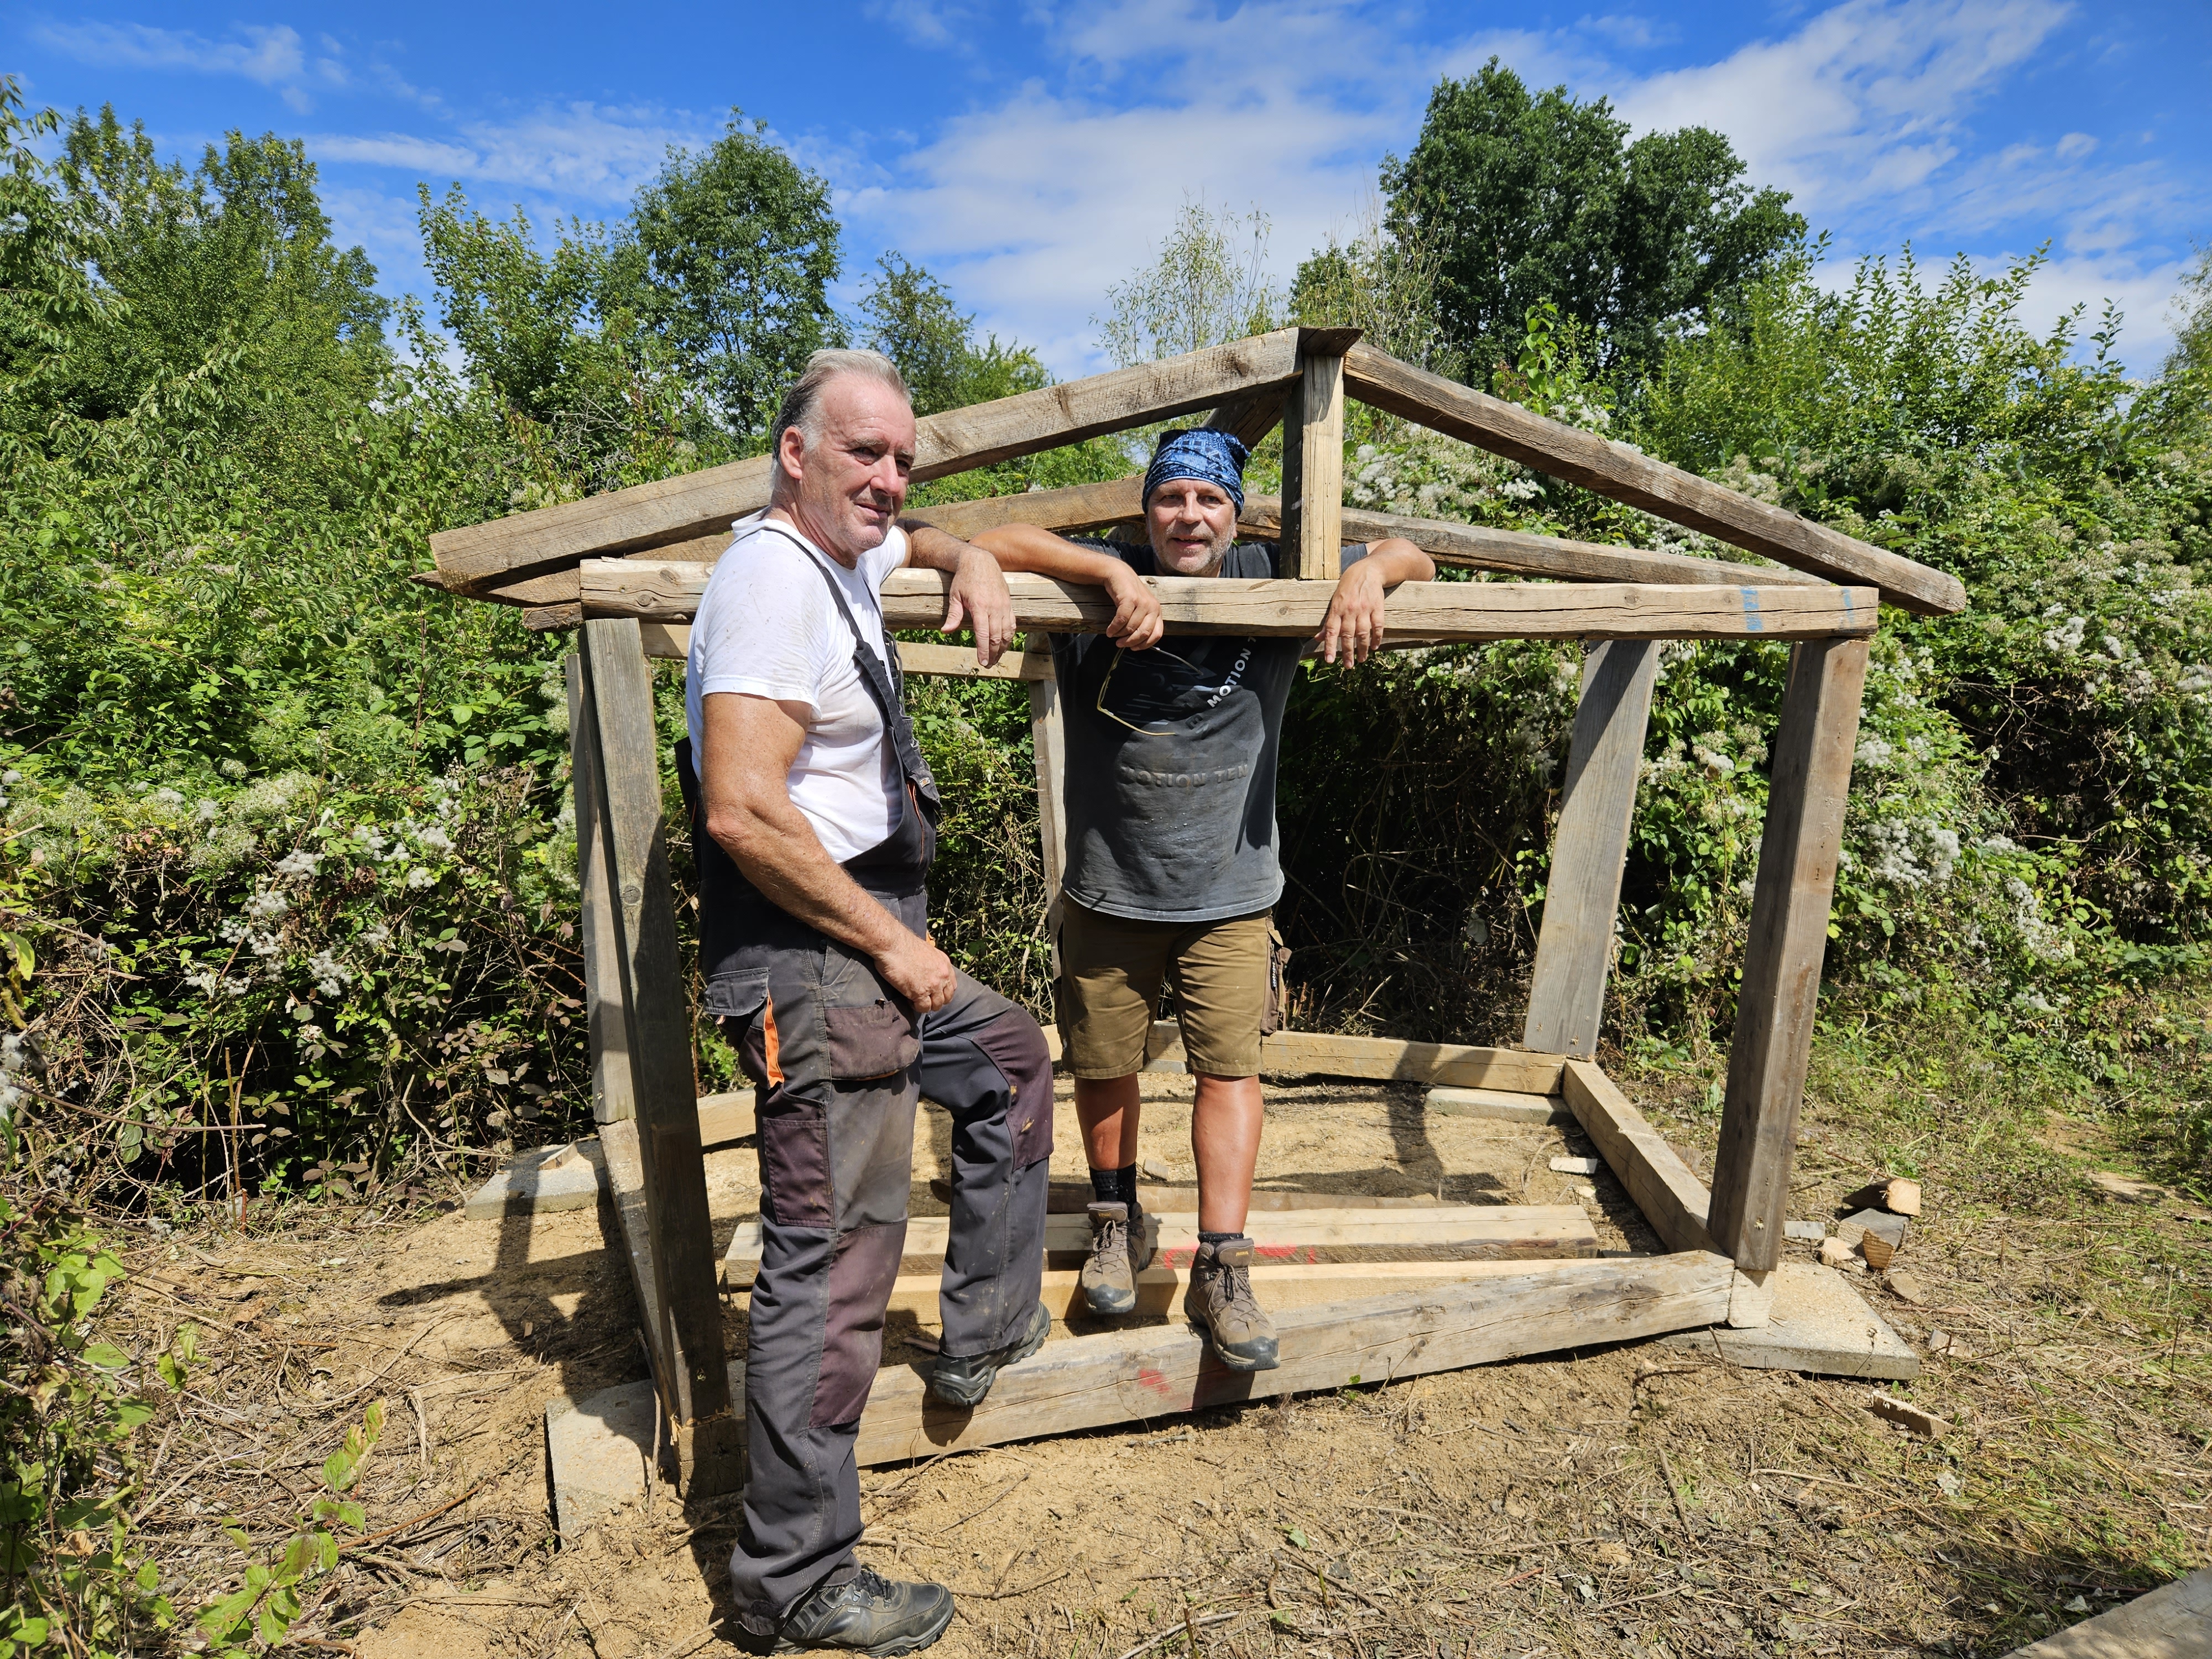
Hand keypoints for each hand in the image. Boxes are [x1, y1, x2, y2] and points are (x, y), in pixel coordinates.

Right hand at [876, 928, 956, 1013]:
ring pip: (936, 1005)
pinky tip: (909, 1000)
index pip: (951, 986)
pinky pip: (923, 1008)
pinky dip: (916, 1007)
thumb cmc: (903, 945)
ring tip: (916, 1001)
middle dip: (936, 1000)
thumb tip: (927, 971)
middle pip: (946, 998)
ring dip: (927, 1005)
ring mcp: (933, 985)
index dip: (942, 992)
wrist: (893, 944)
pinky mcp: (920, 992)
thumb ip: (932, 963)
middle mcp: (942, 975)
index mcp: (944, 964)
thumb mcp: (926, 951)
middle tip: (924, 999)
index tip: (934, 993)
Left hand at [940, 545, 1015, 666]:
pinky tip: (1004, 644)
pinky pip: (1012, 624)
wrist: (981, 561)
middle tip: (987, 665)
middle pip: (997, 637)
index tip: (982, 662)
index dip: (984, 650)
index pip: (984, 634)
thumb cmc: (965, 579)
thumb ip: (953, 615)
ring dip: (1002, 648)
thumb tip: (945, 631)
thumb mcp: (955, 596)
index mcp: (980, 606)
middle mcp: (995, 608)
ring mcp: (1004, 606)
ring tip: (996, 658)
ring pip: (1007, 633)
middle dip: (993, 653)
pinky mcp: (1009, 604)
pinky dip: (1009, 636)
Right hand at [1101, 562, 1163, 649]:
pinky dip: (1114, 628)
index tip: (1133, 648)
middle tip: (1120, 644)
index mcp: (1157, 611)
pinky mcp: (1130, 598)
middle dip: (1130, 642)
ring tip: (1113, 634)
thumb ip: (1143, 623)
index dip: (1144, 645)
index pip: (1156, 634)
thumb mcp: (1140, 609)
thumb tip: (1136, 644)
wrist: (1118, 574)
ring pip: (1131, 627)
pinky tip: (1110, 630)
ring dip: (1120, 634)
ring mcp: (1142, 602)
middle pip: (1144, 633)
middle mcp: (1152, 606)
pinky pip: (1122, 619)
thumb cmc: (1128, 594)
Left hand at [1316, 561, 1389, 665]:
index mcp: (1337, 608)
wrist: (1367, 571)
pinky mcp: (1377, 607)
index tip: (1329, 661)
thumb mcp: (1334, 601)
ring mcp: (1365, 609)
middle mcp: (1350, 610)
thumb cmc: (1347, 588)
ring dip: (1362, 648)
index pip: (1331, 631)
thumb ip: (1329, 621)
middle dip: (1347, 652)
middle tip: (1348, 666)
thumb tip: (1318, 638)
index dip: (1330, 646)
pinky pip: (1378, 626)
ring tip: (1361, 659)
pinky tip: (1374, 647)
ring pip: (1363, 633)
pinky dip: (1377, 638)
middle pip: (1348, 635)